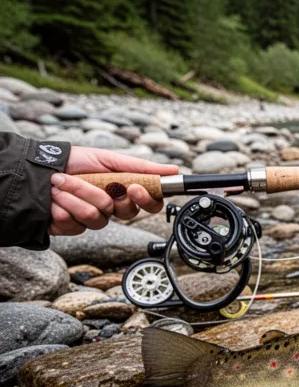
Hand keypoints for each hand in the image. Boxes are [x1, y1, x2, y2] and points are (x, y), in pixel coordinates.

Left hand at [49, 146, 178, 235]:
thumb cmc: (74, 161)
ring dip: (77, 195)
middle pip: (125, 213)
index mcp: (125, 191)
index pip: (150, 204)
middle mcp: (112, 208)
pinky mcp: (73, 227)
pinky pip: (76, 224)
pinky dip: (63, 205)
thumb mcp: (109, 159)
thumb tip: (173, 170)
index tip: (134, 188)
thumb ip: (142, 167)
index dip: (146, 200)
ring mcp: (93, 219)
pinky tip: (55, 198)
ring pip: (97, 217)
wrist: (37, 169)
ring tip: (61, 183)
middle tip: (96, 182)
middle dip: (104, 193)